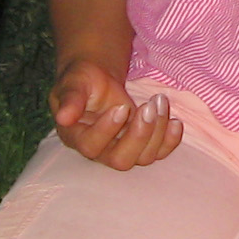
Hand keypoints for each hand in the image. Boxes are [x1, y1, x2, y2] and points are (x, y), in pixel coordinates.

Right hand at [52, 58, 183, 169]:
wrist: (97, 78)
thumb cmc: (81, 80)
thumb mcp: (74, 83)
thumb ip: (71, 99)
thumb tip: (62, 117)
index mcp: (77, 137)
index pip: (91, 146)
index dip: (108, 130)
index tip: (121, 107)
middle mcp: (100, 150)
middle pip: (121, 160)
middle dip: (139, 136)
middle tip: (148, 107)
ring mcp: (122, 149)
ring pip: (143, 157)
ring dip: (157, 131)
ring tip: (159, 101)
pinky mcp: (141, 145)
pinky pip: (159, 151)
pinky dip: (170, 140)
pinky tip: (176, 121)